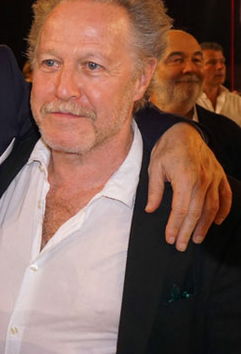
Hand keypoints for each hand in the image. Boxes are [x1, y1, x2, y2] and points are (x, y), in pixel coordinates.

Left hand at [147, 122, 231, 250]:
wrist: (184, 131)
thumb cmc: (166, 149)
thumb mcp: (154, 168)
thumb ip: (154, 190)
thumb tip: (151, 209)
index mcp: (185, 179)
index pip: (180, 210)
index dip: (175, 226)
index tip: (170, 238)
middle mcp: (202, 180)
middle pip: (196, 213)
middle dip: (188, 232)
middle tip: (182, 246)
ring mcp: (214, 178)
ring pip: (212, 208)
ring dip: (205, 225)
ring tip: (197, 238)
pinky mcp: (220, 176)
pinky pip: (225, 197)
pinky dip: (223, 210)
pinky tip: (216, 222)